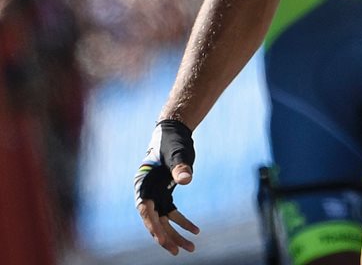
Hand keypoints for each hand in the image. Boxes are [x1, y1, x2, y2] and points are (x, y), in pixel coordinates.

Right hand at [134, 119, 199, 253]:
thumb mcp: (178, 153)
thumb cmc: (173, 142)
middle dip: (165, 238)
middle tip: (178, 252)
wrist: (174, 131)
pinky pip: (172, 214)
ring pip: (163, 221)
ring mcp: (155, 195)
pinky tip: (197, 230)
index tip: (162, 240)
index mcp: (143, 184)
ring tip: (192, 248)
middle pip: (154, 220)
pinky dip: (183, 222)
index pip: (145, 211)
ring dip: (176, 235)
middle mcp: (146, 192)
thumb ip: (180, 166)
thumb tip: (186, 179)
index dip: (153, 227)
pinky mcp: (165, 194)